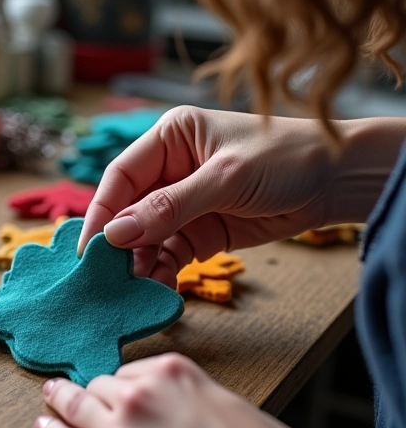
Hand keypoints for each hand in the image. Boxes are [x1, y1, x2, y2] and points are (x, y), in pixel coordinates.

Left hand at [34, 355, 354, 427]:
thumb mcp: (239, 409)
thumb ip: (205, 402)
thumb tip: (204, 419)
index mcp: (173, 373)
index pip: (129, 373)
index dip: (120, 386)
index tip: (115, 392)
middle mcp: (140, 395)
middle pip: (99, 387)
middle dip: (90, 393)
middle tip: (72, 393)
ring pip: (76, 408)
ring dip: (60, 402)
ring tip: (49, 399)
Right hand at [78, 106, 405, 286]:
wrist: (339, 181)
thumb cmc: (287, 157)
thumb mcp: (225, 178)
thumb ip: (169, 207)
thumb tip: (117, 235)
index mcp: (170, 138)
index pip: (121, 176)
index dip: (102, 212)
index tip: (88, 248)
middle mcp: (171, 169)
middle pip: (129, 210)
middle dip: (119, 245)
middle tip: (107, 277)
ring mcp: (184, 203)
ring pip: (147, 237)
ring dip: (139, 263)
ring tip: (134, 289)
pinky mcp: (200, 231)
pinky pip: (171, 253)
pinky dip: (162, 272)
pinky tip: (157, 288)